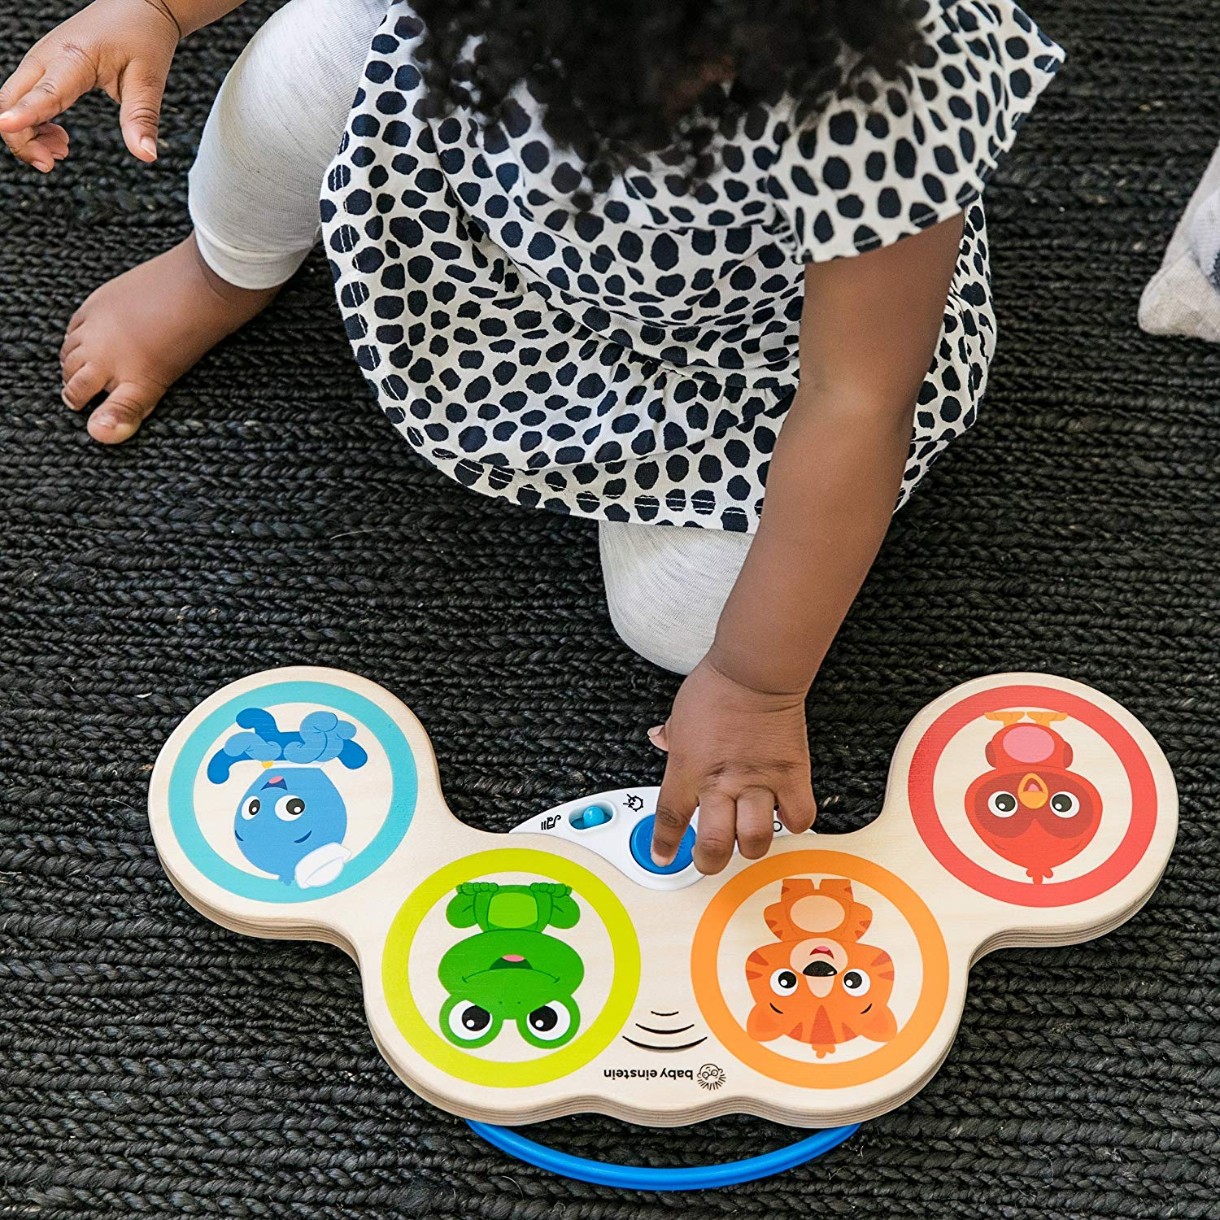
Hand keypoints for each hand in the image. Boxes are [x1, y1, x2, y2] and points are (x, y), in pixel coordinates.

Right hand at [0, 0, 180, 172]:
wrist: (137, 7)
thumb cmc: (142, 38)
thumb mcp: (149, 79)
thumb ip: (143, 118)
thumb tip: (147, 155)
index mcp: (73, 57)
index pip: (42, 92)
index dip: (23, 113)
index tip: (7, 125)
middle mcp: (46, 57)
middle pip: (10, 101)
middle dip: (23, 139)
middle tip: (55, 161)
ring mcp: (39, 61)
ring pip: (11, 101)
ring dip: (28, 134)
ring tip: (63, 150)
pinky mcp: (41, 67)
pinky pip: (22, 98)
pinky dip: (32, 124)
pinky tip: (59, 137)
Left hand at [648, 655, 817, 874]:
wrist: (755, 672)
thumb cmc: (716, 687)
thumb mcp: (679, 713)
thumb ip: (671, 736)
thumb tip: (659, 739)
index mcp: (688, 769)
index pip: (671, 819)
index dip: (665, 845)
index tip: (664, 858)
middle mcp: (721, 782)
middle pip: (714, 845)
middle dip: (708, 862)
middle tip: (709, 859)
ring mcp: (758, 782)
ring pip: (755, 839)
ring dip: (749, 846)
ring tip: (747, 839)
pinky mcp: (791, 775)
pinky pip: (797, 816)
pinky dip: (791, 821)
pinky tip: (784, 814)